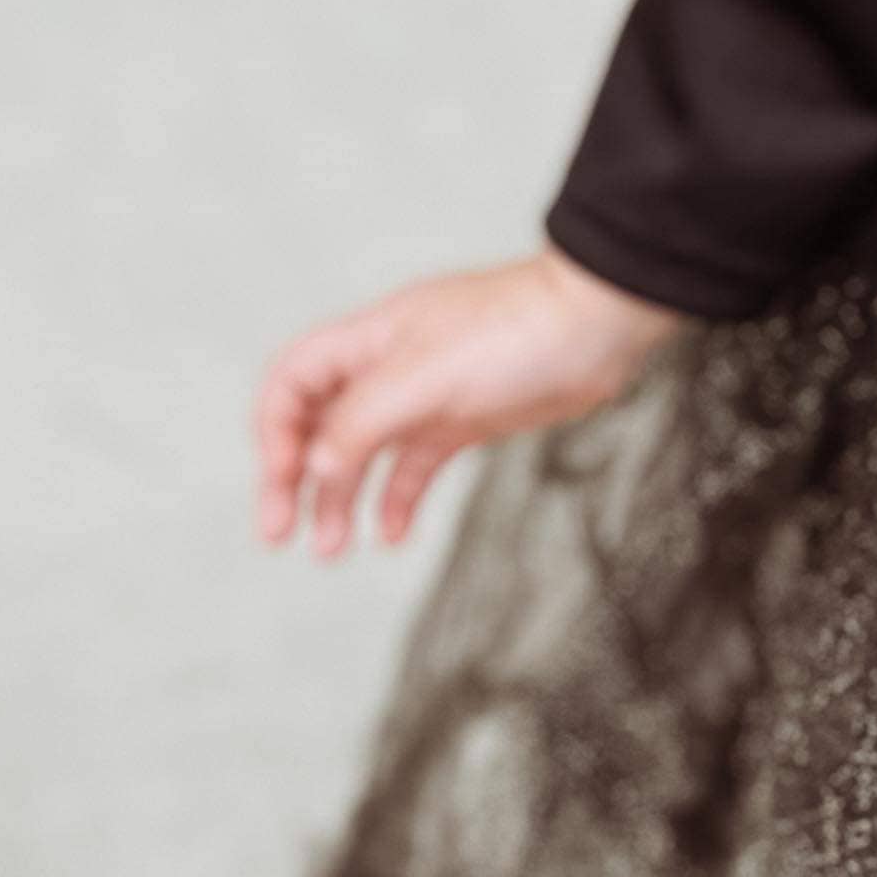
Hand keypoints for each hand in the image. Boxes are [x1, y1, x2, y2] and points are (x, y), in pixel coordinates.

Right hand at [254, 248, 685, 557]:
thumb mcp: (425, 376)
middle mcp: (389, 368)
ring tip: (330, 551)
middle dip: (294, 478)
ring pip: (363, 454)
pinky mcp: (464, 422)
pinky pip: (414, 467)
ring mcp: (427, 397)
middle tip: (281, 534)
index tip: (281, 483)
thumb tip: (316, 470)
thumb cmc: (517, 331)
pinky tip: (392, 536)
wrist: (602, 325)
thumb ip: (363, 421)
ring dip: (340, 500)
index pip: (292, 381)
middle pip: (319, 425)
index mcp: (370, 339)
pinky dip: (397, 502)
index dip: (274, 433)